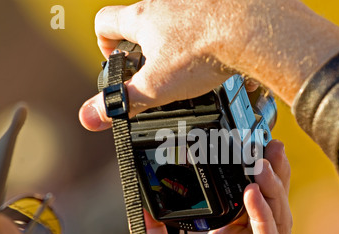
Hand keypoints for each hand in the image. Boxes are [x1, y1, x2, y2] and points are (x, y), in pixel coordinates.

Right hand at [79, 1, 232, 130]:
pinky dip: (205, 43)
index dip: (103, 43)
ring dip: (176, 46)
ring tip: (190, 72)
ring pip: (176, 23)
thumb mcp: (156, 86)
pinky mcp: (217, 10)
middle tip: (156, 75)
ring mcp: (193, 3)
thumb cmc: (202, 51)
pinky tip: (218, 63)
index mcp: (144, 19)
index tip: (117, 64)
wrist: (248, 28)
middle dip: (145, 50)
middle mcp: (166, 3)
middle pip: (143, 22)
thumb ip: (124, 101)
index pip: (105, 21)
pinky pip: (205, 26)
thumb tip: (90, 116)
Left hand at [145, 140, 291, 233]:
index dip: (250, 174)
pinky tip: (253, 192)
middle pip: (270, 201)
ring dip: (271, 187)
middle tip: (270, 144)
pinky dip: (262, 215)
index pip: (249, 199)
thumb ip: (157, 233)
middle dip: (273, 172)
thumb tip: (143, 206)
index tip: (246, 149)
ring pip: (276, 216)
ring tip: (261, 161)